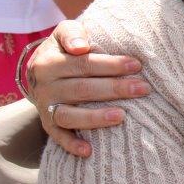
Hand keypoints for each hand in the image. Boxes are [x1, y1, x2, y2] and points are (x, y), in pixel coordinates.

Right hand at [29, 20, 150, 156]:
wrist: (40, 70)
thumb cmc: (64, 48)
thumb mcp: (64, 32)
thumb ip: (73, 33)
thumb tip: (82, 47)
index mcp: (50, 62)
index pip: (84, 64)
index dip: (111, 64)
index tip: (137, 65)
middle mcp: (45, 87)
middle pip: (82, 89)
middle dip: (115, 89)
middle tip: (143, 88)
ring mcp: (45, 108)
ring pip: (70, 115)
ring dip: (96, 118)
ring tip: (122, 116)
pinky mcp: (47, 124)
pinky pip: (58, 137)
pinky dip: (71, 145)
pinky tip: (89, 151)